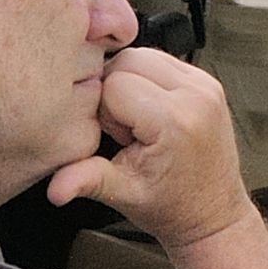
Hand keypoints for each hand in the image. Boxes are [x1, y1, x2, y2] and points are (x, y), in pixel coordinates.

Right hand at [45, 48, 253, 249]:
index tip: (118, 139)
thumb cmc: (173, 206)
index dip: (103, 112)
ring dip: (130, 81)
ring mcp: (205, 85)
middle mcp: (195, 96)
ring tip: (139, 122)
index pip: (112, 84)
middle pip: (126, 61)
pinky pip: (163, 61)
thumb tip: (55, 189)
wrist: (212, 213)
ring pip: (143, 55)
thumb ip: (86, 179)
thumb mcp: (124, 194)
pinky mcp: (208, 82)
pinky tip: (151, 112)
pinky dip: (148, 79)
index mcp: (174, 121)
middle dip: (114, 91)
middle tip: (127, 131)